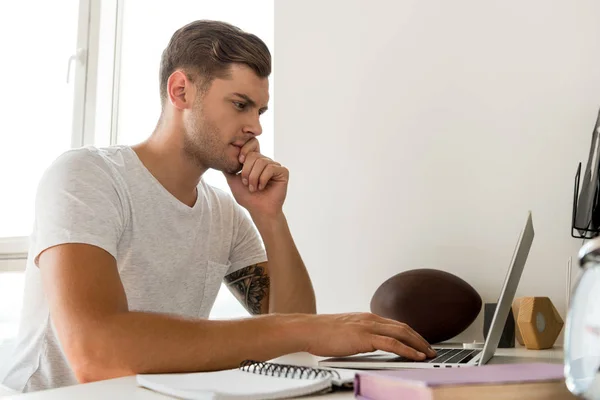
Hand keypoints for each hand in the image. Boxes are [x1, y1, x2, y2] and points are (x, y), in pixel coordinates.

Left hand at [224, 138, 288, 217]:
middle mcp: (266, 162)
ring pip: (261, 162)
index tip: (240, 162)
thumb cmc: (247, 198)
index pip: (251, 145)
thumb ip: (228, 168)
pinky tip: (262, 187)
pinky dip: (263, 179)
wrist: (259, 210)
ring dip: (254, 177)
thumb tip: (220, 156)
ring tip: (253, 188)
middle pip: (254, 155)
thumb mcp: (233, 180)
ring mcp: (275, 166)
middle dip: (247, 171)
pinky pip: (271, 168)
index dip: (244, 150)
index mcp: (255, 161)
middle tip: (246, 184)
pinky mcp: (283, 172)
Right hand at [297, 312, 436, 359]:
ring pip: (402, 333)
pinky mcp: (365, 337)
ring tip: (429, 354)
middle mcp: (371, 319)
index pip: (395, 324)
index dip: (411, 334)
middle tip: (432, 350)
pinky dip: (407, 349)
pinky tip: (416, 356)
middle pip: (403, 327)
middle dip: (420, 339)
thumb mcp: (345, 331)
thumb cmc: (322, 333)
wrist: (308, 329)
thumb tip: (368, 344)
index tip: (421, 343)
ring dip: (419, 344)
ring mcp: (368, 326)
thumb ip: (360, 335)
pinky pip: (392, 344)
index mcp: (367, 317)